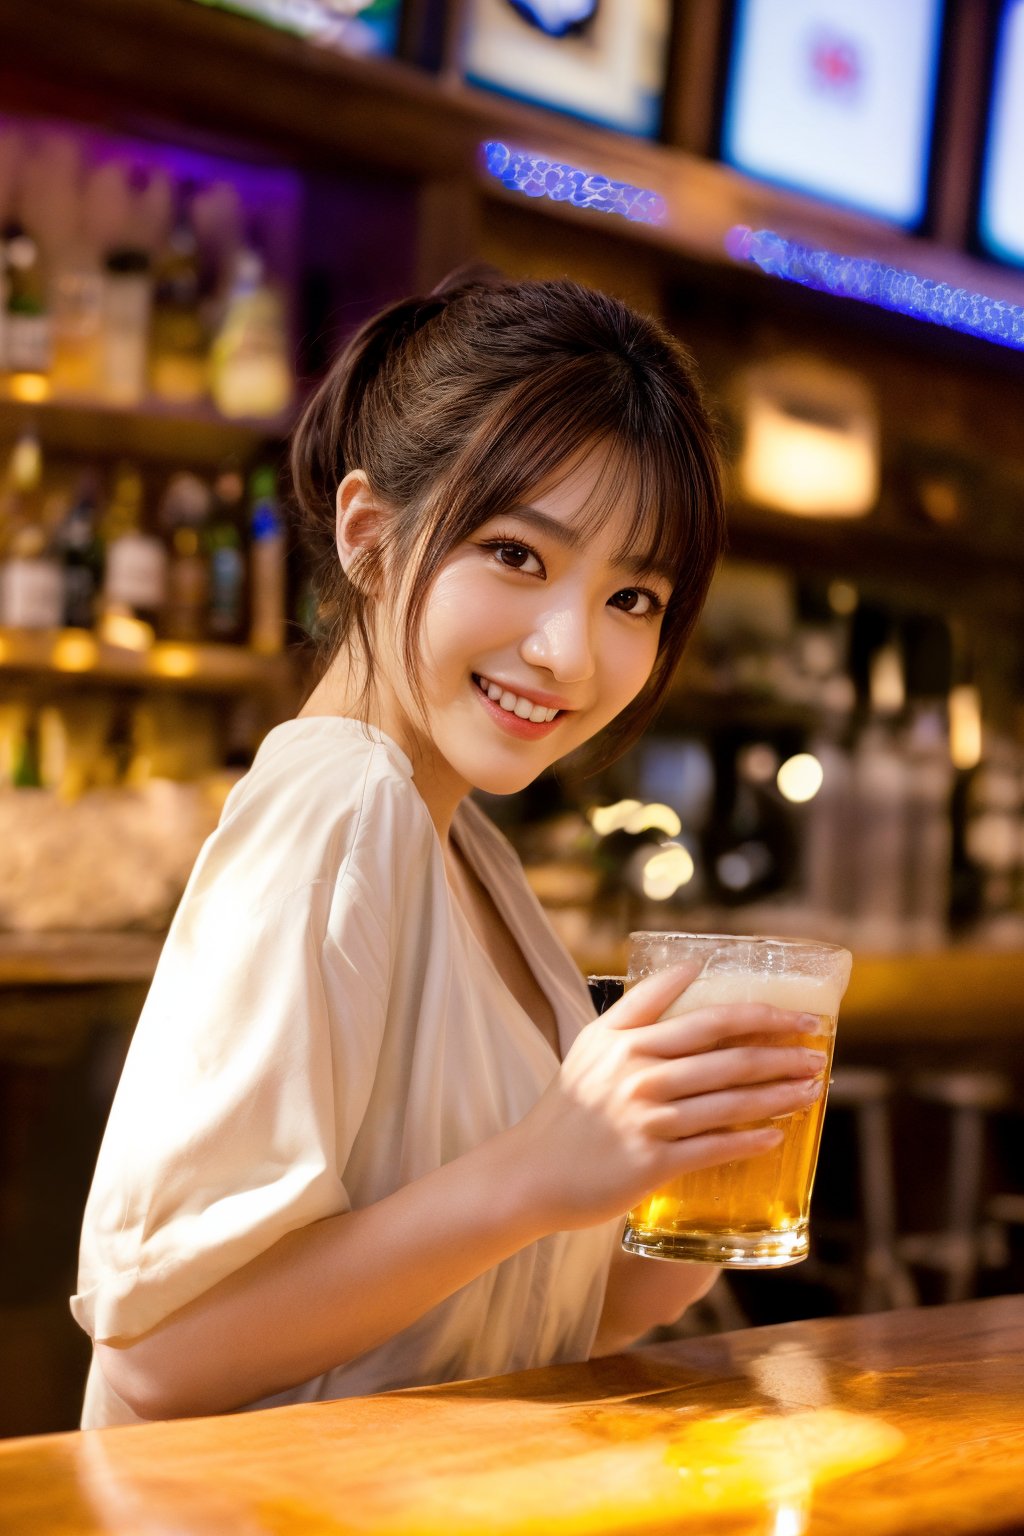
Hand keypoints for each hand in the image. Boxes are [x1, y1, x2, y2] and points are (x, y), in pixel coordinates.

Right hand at [510, 965, 826, 1230]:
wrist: (532, 1172)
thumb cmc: (570, 1106)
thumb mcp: (595, 1042)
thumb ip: (642, 1004)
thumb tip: (693, 965)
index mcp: (628, 1040)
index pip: (709, 1019)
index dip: (761, 1015)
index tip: (801, 1017)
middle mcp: (639, 1075)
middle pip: (729, 1059)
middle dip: (782, 1054)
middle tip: (819, 1054)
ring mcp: (646, 1120)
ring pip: (728, 1103)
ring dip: (777, 1096)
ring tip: (810, 1091)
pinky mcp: (650, 1163)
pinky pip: (712, 1148)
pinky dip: (748, 1141)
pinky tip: (775, 1136)